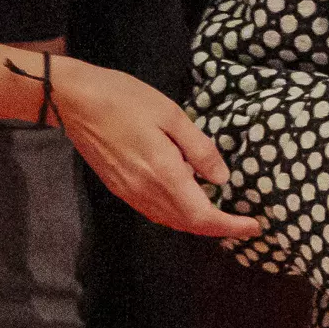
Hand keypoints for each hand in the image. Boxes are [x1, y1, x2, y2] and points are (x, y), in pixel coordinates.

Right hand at [53, 59, 262, 240]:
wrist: (74, 101)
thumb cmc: (125, 99)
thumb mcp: (171, 114)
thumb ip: (199, 148)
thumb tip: (222, 179)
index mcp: (163, 174)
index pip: (202, 216)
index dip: (230, 226)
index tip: (254, 225)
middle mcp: (145, 192)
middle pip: (188, 224)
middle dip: (219, 228)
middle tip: (245, 222)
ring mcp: (130, 193)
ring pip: (170, 221)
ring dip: (198, 223)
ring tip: (222, 213)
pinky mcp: (120, 189)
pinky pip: (155, 212)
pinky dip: (177, 214)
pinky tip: (187, 199)